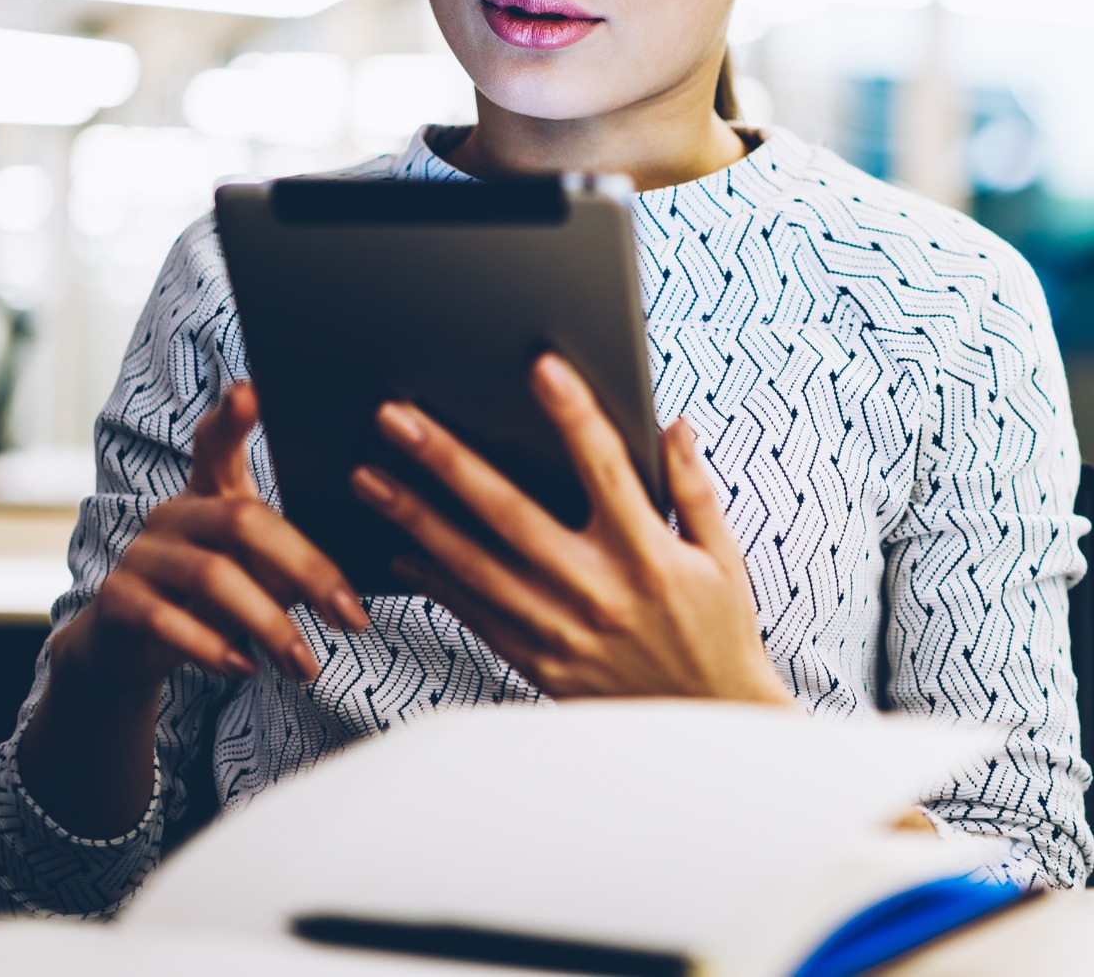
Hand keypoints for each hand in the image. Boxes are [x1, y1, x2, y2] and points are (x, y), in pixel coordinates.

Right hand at [51, 382, 369, 698]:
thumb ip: (291, 561)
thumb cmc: (213, 598)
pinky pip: (168, 620)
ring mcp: (142, 553)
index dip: (232, 417)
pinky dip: (213, 647)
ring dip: (270, 625)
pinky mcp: (118, 600)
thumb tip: (353, 586)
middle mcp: (174, 511)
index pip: (217, 442)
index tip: (251, 389)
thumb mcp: (257, 573)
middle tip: (353, 619)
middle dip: (308, 570)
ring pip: (214, 575)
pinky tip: (245, 668)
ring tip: (306, 666)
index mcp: (211, 492)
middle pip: (245, 519)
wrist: (128, 647)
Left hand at [351, 354, 788, 705]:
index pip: (606, 470)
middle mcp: (599, 591)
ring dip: (417, 518)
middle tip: (399, 419)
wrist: (705, 725)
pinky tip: (400, 548)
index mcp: (649, 555)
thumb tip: (672, 425)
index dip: (575, 416)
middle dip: (448, 462)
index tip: (542, 369)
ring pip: (474, 566)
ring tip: (370, 478)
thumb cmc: (718, 632)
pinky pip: (474, 615)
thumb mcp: (723, 557)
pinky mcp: (539, 664)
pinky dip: (434, 581)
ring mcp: (562, 631)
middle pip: (510, 514)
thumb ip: (693, 489)